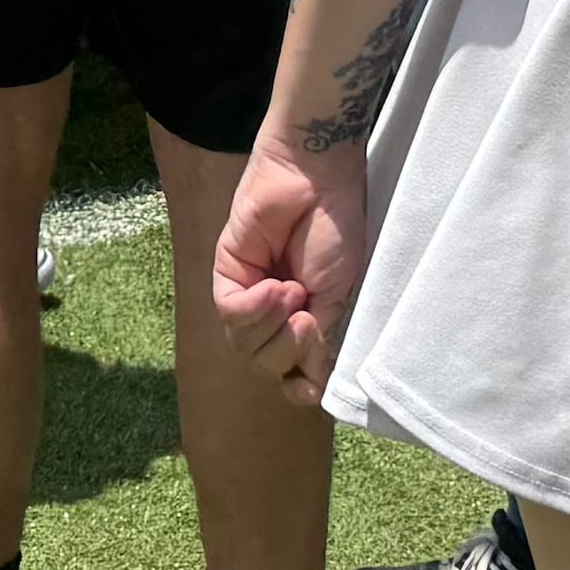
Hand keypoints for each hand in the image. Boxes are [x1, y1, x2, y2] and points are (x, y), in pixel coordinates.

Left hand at [208, 139, 370, 407]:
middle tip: (307, 320)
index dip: (299, 387)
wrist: (318, 181)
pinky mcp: (229, 273)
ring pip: (245, 345)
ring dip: (271, 327)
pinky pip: (232, 313)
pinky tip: (274, 285)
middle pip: (267, 363)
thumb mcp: (340, 296)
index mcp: (310, 319)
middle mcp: (278, 313)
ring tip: (293, 293)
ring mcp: (252, 294)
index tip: (310, 388)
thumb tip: (313, 387)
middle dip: (287, 350)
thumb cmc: (338, 232)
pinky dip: (253, 308)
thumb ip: (321, 341)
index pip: (294, 372)